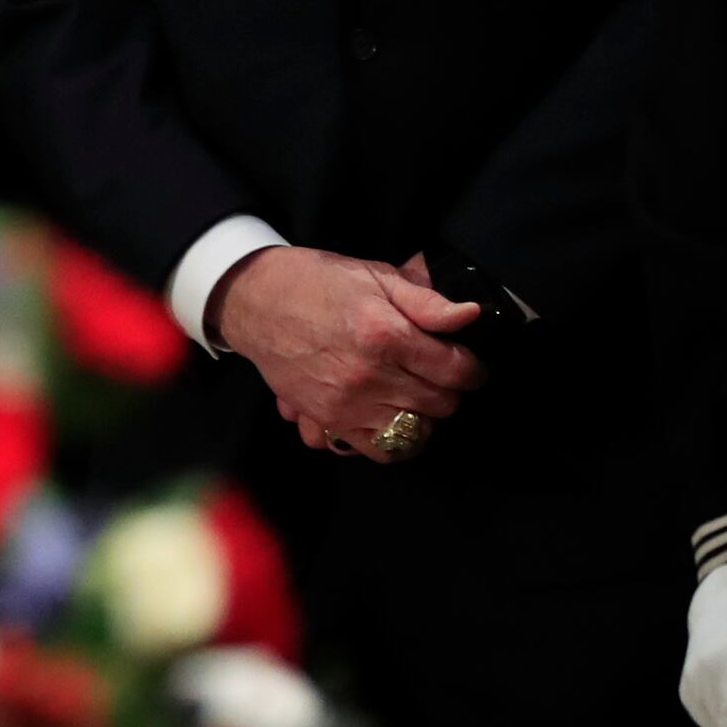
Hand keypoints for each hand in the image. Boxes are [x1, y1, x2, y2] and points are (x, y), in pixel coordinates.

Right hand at [209, 245, 481, 456]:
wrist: (254, 301)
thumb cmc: (317, 282)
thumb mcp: (374, 275)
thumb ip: (426, 300)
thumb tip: (471, 315)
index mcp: (384, 335)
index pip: (457, 370)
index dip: (472, 367)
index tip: (467, 362)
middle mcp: (368, 376)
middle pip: (441, 404)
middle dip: (448, 388)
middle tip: (436, 372)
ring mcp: (346, 404)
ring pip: (415, 432)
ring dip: (422, 415)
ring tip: (413, 394)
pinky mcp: (326, 420)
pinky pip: (378, 450)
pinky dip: (391, 439)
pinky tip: (388, 415)